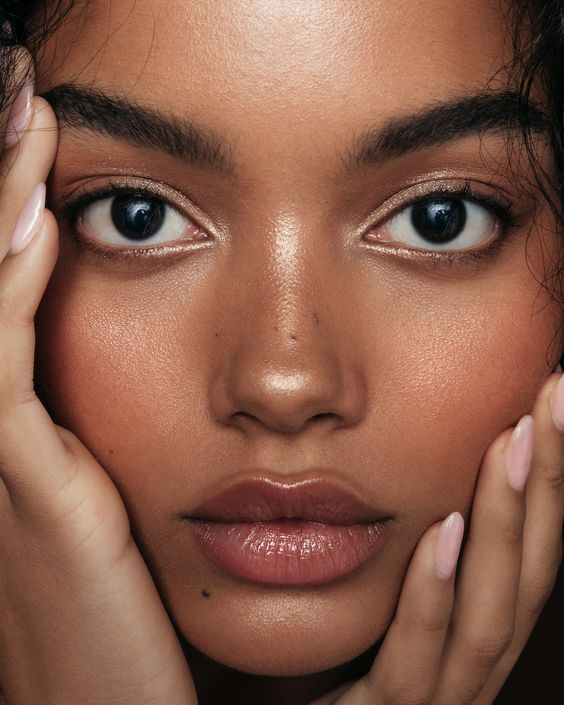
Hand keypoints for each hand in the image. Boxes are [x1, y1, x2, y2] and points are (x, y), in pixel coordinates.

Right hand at [0, 51, 196, 704]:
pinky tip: (35, 222)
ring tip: (19, 113)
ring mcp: (8, 464)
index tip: (44, 133)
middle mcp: (8, 436)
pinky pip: (7, 375)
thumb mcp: (122, 515)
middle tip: (14, 86)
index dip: (12, 208)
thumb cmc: (125, 623)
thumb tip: (176, 406)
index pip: (12, 296)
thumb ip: (126, 446)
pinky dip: (9, 296)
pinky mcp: (33, 499)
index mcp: (35, 435)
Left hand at [311, 372, 563, 704]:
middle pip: (524, 575)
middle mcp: (463, 671)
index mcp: (463, 636)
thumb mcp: (359, 596)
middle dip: (546, 483)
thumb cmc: (309, 672)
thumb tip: (420, 470)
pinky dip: (433, 596)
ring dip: (506, 522)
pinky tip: (444, 530)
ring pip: (488, 616)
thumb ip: (390, 547)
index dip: (544, 482)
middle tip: (554, 393)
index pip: (519, 556)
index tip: (547, 399)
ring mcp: (431, 704)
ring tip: (514, 440)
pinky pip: (412, 664)